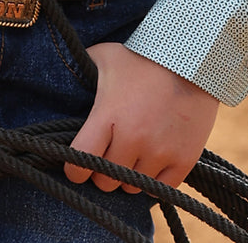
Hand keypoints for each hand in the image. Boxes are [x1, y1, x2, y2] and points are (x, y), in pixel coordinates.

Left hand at [65, 44, 217, 192]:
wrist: (192, 61)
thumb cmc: (142, 58)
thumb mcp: (105, 56)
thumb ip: (81, 71)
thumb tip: (55, 77)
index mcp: (108, 115)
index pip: (79, 163)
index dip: (74, 169)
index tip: (76, 163)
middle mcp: (133, 138)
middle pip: (105, 181)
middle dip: (102, 170)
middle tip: (108, 153)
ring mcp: (160, 152)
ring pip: (131, 188)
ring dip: (127, 175)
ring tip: (130, 154)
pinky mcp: (183, 161)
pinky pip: (158, 191)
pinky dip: (152, 183)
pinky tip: (149, 163)